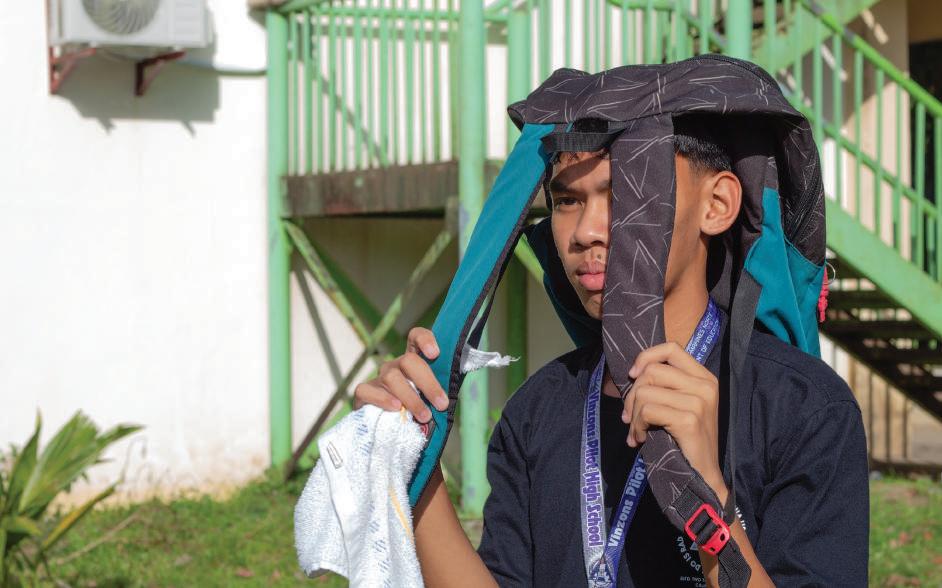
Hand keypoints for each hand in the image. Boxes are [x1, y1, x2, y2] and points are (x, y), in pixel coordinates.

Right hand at [353, 327, 448, 422]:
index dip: (425, 340)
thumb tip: (451, 399)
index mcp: (413, 361)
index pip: (415, 337)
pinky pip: (367, 390)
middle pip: (408, 361)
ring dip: (411, 398)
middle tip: (441, 404)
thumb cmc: (416, 410)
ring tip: (424, 416)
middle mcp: (395, 366)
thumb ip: (439, 393)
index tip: (435, 353)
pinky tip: (396, 408)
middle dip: (428, 383)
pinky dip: (383, 399)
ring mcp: (379, 378)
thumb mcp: (430, 399)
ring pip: (392, 377)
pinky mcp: (363, 393)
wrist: (388, 430)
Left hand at [622, 341, 726, 501]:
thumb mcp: (679, 405)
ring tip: (636, 431)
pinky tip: (639, 439)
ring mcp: (699, 402)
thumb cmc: (685, 442)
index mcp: (704, 378)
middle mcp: (705, 385)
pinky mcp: (689, 420)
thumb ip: (664, 385)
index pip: (671, 348)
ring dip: (633, 415)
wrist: (702, 477)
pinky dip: (636, 426)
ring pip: (645, 391)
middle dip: (632, 394)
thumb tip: (632, 374)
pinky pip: (647, 411)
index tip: (633, 375)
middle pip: (652, 371)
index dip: (646, 357)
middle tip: (629, 417)